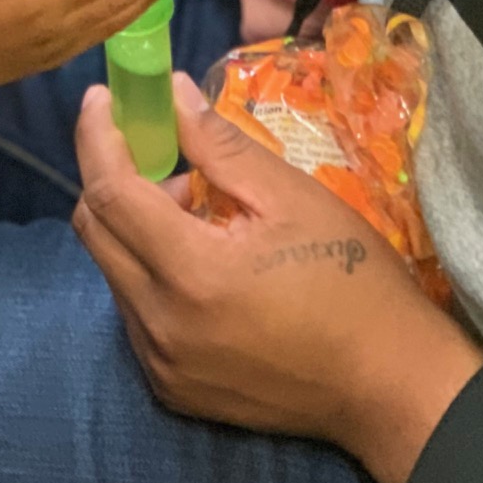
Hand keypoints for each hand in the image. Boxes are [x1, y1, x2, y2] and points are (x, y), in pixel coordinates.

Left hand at [71, 73, 482, 482]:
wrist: (387, 385)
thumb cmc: (352, 280)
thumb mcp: (292, 197)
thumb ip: (220, 144)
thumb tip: (170, 92)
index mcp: (190, 272)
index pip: (109, 191)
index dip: (97, 136)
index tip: (101, 97)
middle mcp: (159, 324)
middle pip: (94, 231)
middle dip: (113, 177)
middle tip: (163, 154)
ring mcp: (161, 364)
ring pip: (113, 272)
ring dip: (136, 229)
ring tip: (202, 215)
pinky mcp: (172, 390)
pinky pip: (135, 314)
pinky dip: (150, 275)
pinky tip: (204, 267)